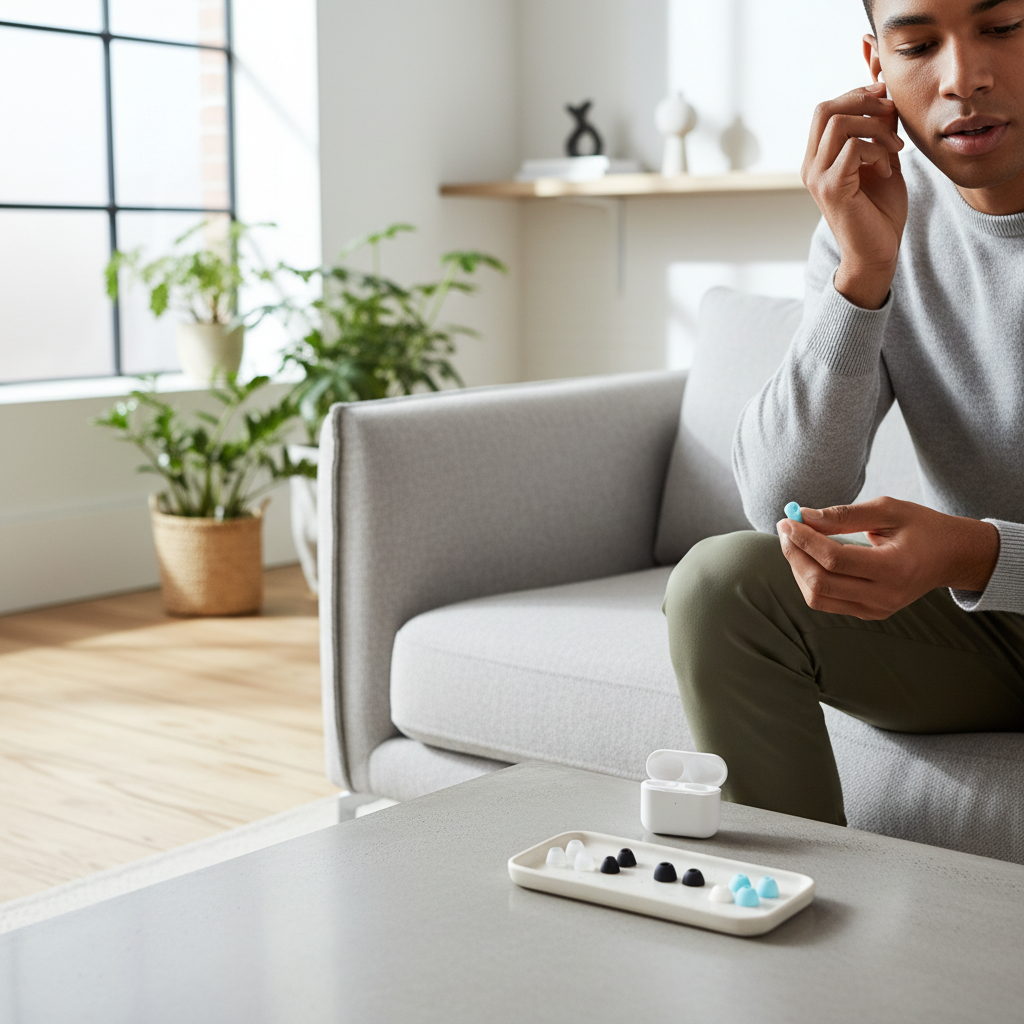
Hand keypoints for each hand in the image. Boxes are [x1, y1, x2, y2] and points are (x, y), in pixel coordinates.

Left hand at [776, 497, 999, 619]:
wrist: (950, 557)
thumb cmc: (920, 527)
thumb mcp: (888, 510)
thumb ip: (844, 514)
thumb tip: (803, 517)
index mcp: (895, 568)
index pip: (834, 559)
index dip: (804, 540)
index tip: (787, 520)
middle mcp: (885, 596)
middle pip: (820, 582)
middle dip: (794, 554)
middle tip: (785, 529)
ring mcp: (876, 609)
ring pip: (817, 597)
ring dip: (797, 568)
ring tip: (796, 541)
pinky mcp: (869, 613)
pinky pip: (826, 602)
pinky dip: (810, 579)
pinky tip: (810, 557)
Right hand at [801, 83, 907, 309]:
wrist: (876, 252)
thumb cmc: (879, 212)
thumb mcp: (882, 160)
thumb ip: (878, 132)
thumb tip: (885, 98)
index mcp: (818, 159)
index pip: (826, 110)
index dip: (856, 94)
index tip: (885, 96)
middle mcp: (811, 167)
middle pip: (825, 109)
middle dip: (862, 100)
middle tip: (890, 110)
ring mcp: (817, 178)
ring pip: (839, 124)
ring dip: (875, 127)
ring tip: (894, 148)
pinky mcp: (831, 189)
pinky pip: (852, 148)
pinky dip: (877, 150)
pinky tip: (887, 167)